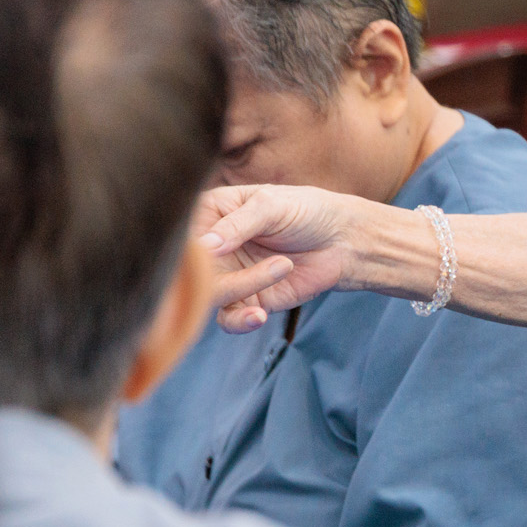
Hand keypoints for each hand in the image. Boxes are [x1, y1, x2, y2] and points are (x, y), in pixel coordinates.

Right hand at [194, 184, 373, 332]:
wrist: (344, 240)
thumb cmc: (307, 211)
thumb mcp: (272, 206)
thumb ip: (238, 224)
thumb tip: (204, 247)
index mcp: (210, 213)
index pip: (182, 232)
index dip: (185, 246)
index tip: (203, 249)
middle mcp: (213, 247)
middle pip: (190, 270)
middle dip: (207, 275)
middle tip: (230, 268)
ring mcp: (229, 275)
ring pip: (210, 295)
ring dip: (239, 288)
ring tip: (283, 266)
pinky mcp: (249, 300)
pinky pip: (231, 318)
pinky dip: (240, 321)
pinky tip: (259, 315)